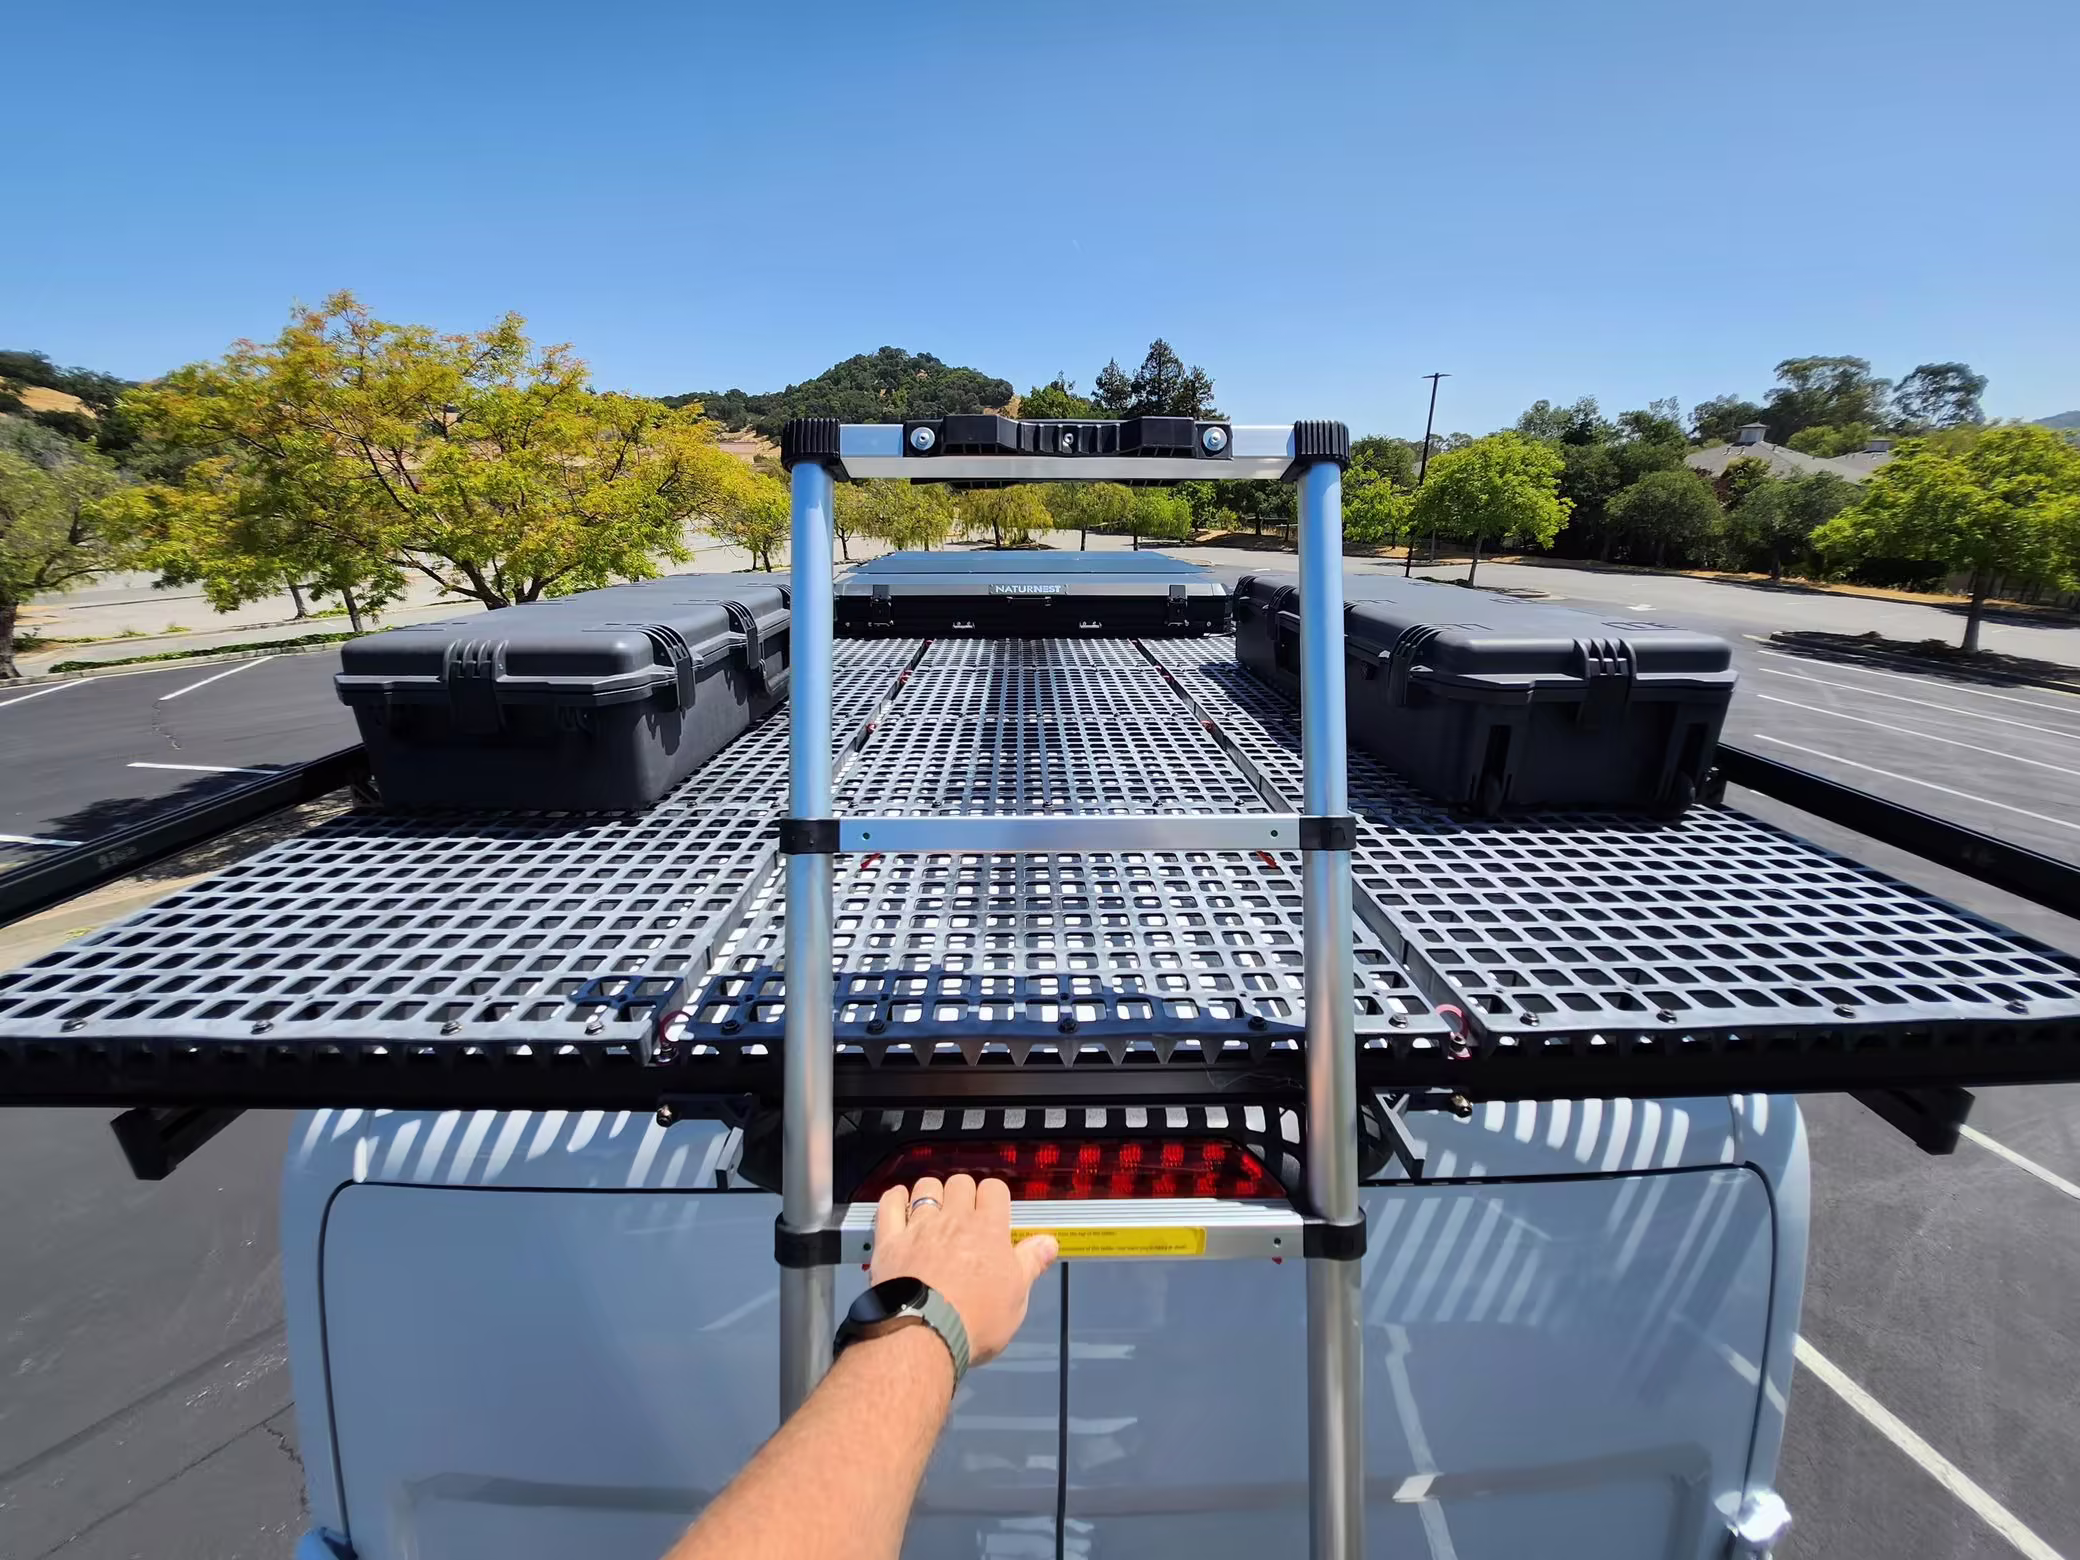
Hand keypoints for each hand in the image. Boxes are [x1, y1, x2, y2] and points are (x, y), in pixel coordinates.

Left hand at [870, 1174, 1058, 1366]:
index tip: (993, 1211)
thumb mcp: (1016, 1299)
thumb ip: (1030, 1264)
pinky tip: (899, 1201)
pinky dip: (895, 1198)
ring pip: (926, 1188)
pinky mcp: (890, 1241)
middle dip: (964, 1193)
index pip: (994, 1190)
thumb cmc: (976, 1321)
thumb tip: (1049, 1243)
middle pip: (960, 1183)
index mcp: (989, 1230)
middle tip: (965, 1214)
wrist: (925, 1335)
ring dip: (932, 1193)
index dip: (994, 1197)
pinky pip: (889, 1204)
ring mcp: (919, 1227)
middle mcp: (954, 1220)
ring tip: (933, 1209)